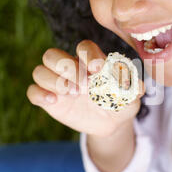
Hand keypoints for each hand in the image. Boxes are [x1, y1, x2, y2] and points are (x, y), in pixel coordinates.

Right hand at [27, 40, 144, 137]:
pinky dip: (39, 94)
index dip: (88, 55)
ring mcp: (57, 83)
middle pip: (52, 55)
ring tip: (73, 94)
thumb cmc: (120, 103)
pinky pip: (32, 92)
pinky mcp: (49, 100)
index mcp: (90, 61)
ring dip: (54, 81)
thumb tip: (139, 86)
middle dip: (66, 68)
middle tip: (84, 86)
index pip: (83, 47)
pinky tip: (54, 101)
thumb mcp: (131, 98)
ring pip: (39, 71)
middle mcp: (70, 68)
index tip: (98, 69)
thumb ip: (134, 90)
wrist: (110, 124)